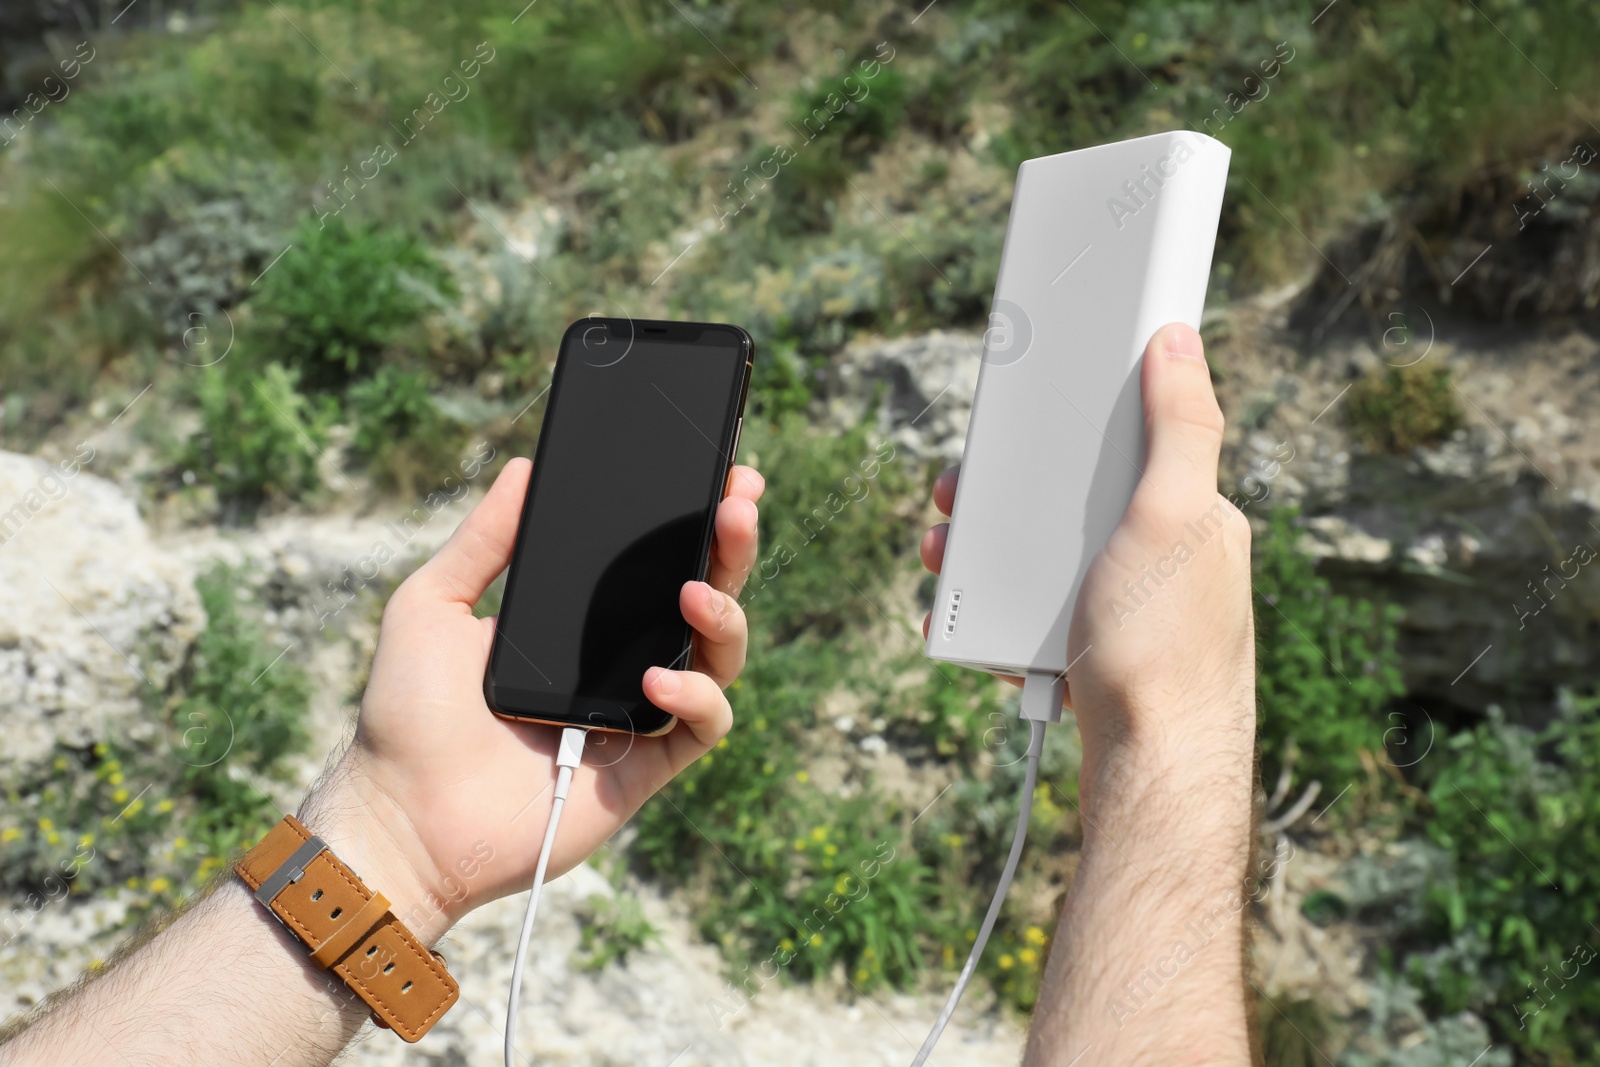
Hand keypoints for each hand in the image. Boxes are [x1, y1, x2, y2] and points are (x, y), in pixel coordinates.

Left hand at [301, 459, 764, 942]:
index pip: (652, 560)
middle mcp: (622, 660)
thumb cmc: (408, 715)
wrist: (403, 814)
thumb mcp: (433, 603)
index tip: (721, 473)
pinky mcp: (649, 766)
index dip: (693, 518)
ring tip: (695, 592)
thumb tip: (524, 467)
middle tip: (738, 502)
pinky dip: (696, 695)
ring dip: (726, 614)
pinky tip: (658, 679)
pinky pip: (705, 724)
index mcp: (582, 620)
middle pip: (704, 593)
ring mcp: (640, 713)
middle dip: (732, 544)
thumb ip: (483, 539)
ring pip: (721, 654)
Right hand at [919, 322, 1254, 771]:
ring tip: (945, 557)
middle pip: (1068, 500)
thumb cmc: (1165, 653)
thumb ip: (1180, 426)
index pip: (1122, 443)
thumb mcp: (1174, 518)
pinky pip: (1030, 617)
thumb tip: (1180, 340)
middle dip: (1005, 495)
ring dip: (984, 555)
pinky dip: (994, 613)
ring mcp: (1126, 612)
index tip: (1019, 413)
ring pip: (1041, 561)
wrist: (1149, 778)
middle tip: (957, 495)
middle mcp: (1161, 561)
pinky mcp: (1092, 656)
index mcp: (1189, 516)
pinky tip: (965, 620)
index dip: (1066, 424)